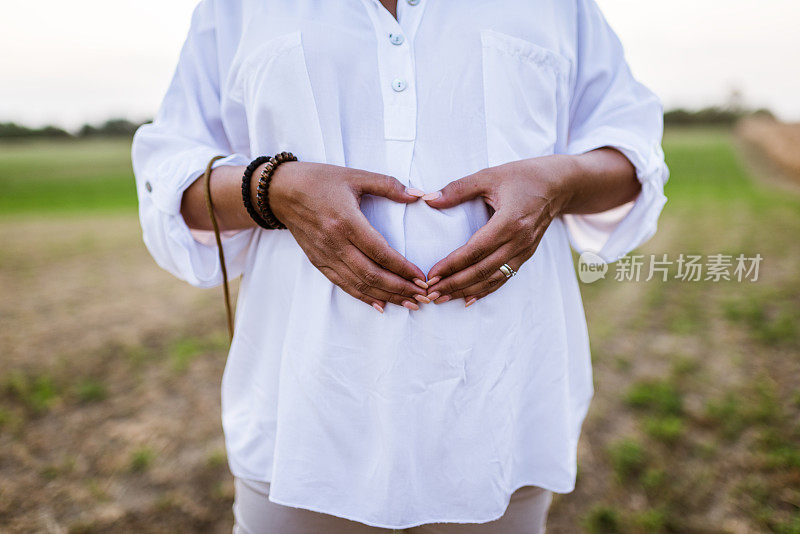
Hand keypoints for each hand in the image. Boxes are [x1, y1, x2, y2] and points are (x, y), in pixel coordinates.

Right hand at [269, 162, 428, 311]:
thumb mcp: (355, 175)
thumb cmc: (320, 180)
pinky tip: (380, 304)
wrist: (281, 191)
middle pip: (372, 274)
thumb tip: (418, 194)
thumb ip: (388, 185)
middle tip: (422, 297)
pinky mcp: (318, 261)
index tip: (421, 277)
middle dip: (400, 288)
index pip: (380, 252)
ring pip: (358, 284)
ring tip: (408, 304)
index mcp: (346, 220)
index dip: (402, 268)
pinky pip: (342, 284)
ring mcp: (325, 254)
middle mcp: (335, 242)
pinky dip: (362, 297)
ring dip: (386, 296)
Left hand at [422, 155, 580, 305]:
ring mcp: (525, 250)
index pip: (475, 250)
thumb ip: (458, 189)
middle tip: (431, 293)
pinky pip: (504, 277)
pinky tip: (468, 299)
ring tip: (443, 298)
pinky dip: (485, 290)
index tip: (431, 275)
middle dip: (454, 284)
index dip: (452, 265)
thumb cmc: (523, 176)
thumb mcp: (489, 176)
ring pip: (493, 278)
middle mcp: (519, 240)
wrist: (559, 184)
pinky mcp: (527, 254)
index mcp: (509, 221)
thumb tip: (428, 199)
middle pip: (482, 270)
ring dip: (466, 291)